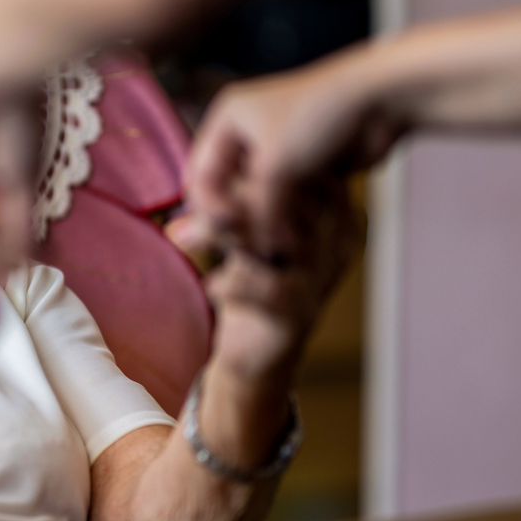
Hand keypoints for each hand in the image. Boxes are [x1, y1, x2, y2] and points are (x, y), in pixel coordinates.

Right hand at [188, 53, 403, 257]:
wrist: (382, 98)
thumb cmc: (320, 115)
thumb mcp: (276, 166)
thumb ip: (259, 212)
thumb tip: (260, 253)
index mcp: (227, 120)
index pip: (200, 176)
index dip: (209, 208)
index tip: (232, 230)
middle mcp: (246, 132)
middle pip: (225, 189)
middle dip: (236, 218)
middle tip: (249, 244)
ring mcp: (276, 149)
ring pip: (256, 198)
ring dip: (264, 221)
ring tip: (277, 242)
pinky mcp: (304, 164)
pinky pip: (285, 199)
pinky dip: (287, 217)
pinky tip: (296, 234)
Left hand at [203, 177, 359, 392]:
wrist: (256, 356)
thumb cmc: (254, 282)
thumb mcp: (250, 232)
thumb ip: (243, 199)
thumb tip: (211, 164)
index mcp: (331, 217)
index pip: (305, 173)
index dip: (258, 169)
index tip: (219, 174)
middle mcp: (334, 246)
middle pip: (291, 200)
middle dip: (236, 196)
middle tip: (194, 204)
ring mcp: (319, 281)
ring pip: (276, 239)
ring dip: (225, 234)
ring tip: (186, 237)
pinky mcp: (296, 316)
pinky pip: (265, 289)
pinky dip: (230, 285)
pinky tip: (211, 285)